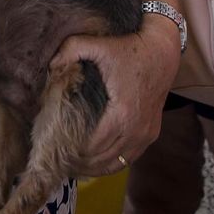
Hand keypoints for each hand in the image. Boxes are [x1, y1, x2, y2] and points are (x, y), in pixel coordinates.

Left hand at [51, 17, 181, 175]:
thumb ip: (71, 49)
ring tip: (74, 165)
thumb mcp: (100, 45)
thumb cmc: (130, 49)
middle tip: (60, 160)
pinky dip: (112, 164)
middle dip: (80, 163)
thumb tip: (51, 65)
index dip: (73, 152)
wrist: (162, 51)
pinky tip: (96, 162)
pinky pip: (129, 159)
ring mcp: (146, 134)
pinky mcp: (151, 134)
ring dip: (95, 167)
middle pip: (102, 159)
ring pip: (116, 164)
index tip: (56, 149)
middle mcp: (136, 130)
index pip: (93, 146)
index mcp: (121, 113)